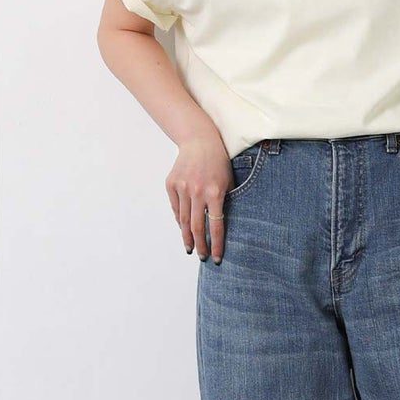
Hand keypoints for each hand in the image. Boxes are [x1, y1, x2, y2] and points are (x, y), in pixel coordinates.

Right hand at [166, 136, 232, 262]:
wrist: (199, 141)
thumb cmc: (219, 163)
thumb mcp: (228, 182)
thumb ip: (224, 203)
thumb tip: (217, 228)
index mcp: (215, 193)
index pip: (216, 226)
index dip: (216, 244)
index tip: (216, 258)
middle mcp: (197, 192)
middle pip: (196, 227)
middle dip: (200, 245)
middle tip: (202, 256)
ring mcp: (182, 188)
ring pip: (183, 220)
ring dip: (187, 237)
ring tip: (190, 248)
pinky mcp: (171, 184)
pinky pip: (176, 208)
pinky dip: (179, 220)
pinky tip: (183, 229)